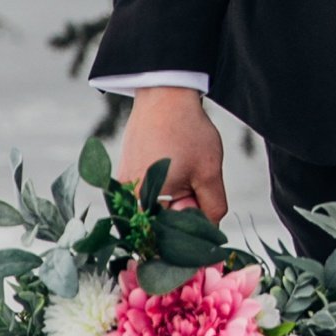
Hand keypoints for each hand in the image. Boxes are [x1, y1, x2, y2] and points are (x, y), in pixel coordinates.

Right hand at [119, 86, 227, 223]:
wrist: (165, 95)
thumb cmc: (186, 131)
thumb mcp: (209, 173)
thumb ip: (212, 209)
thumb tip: (210, 234)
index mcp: (141, 203)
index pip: (166, 239)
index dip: (188, 235)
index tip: (201, 219)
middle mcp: (124, 200)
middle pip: (161, 225)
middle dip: (184, 213)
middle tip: (195, 186)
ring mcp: (122, 189)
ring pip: (157, 210)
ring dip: (176, 201)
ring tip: (185, 172)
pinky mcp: (124, 177)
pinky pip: (148, 197)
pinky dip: (166, 191)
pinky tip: (176, 170)